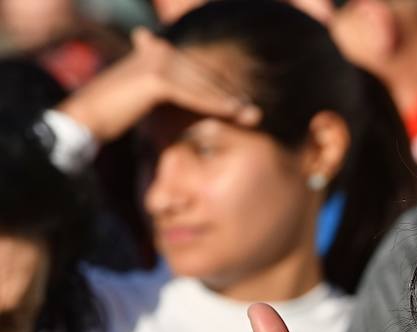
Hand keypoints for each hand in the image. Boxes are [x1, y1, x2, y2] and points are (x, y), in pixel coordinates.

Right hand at [55, 27, 259, 143]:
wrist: (85, 118)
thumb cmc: (113, 113)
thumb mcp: (142, 96)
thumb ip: (163, 90)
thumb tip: (178, 97)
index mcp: (153, 51)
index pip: (195, 67)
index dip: (219, 85)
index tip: (242, 100)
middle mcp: (155, 51)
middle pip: (202, 74)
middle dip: (229, 93)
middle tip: (254, 110)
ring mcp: (155, 61)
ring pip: (201, 84)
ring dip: (228, 101)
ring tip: (253, 115)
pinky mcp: (154, 78)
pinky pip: (192, 94)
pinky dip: (214, 105)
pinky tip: (233, 114)